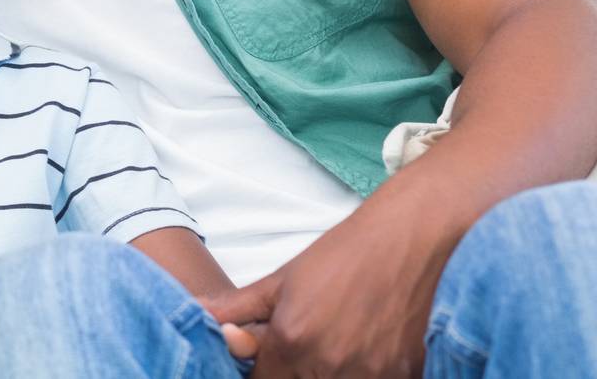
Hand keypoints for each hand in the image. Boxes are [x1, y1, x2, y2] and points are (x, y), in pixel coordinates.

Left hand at [201, 209, 442, 377]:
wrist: (409, 241)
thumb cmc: (342, 255)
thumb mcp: (282, 280)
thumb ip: (236, 308)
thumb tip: (197, 316)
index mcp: (291, 341)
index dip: (260, 374)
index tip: (267, 361)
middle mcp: (328, 365)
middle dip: (291, 373)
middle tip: (300, 348)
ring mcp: (369, 375)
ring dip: (324, 375)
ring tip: (333, 345)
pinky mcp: (404, 377)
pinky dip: (361, 375)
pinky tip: (362, 352)